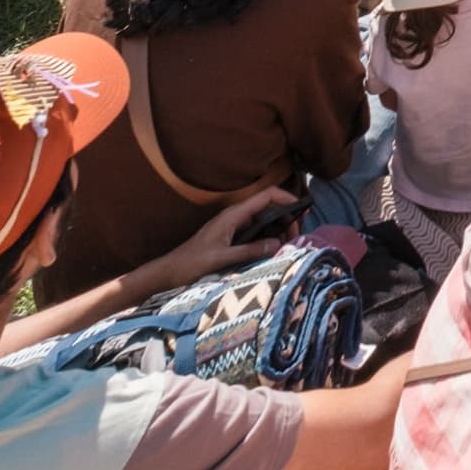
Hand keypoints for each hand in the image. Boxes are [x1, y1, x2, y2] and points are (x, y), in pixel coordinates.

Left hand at [166, 184, 297, 282]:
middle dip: (286, 219)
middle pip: (269, 208)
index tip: (303, 211)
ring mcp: (233, 227)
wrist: (168, 273)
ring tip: (287, 246)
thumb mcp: (221, 259)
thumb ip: (249, 251)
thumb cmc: (190, 263)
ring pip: (264, 222)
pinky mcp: (231, 239)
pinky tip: (272, 252)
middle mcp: (235, 217)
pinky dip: (267, 239)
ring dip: (278, 230)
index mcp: (233, 215)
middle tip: (295, 239)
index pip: (266, 196)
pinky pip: (256, 233)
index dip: (287, 199)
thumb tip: (278, 244)